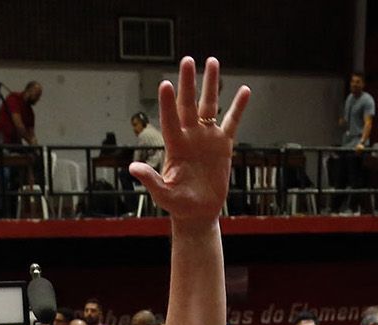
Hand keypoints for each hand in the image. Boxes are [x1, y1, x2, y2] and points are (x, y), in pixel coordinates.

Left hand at [128, 57, 249, 223]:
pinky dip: (238, 107)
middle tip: (187, 60)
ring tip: (212, 62)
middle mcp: (190, 136)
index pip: (170, 119)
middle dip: (188, 82)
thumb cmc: (178, 205)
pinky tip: (244, 90)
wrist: (198, 212)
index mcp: (175, 146)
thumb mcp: (162, 194)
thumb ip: (150, 180)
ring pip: (209, 105)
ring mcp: (206, 138)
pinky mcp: (223, 145)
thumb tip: (132, 169)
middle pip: (188, 104)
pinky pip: (232, 121)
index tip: (166, 83)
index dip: (168, 103)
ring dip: (211, 84)